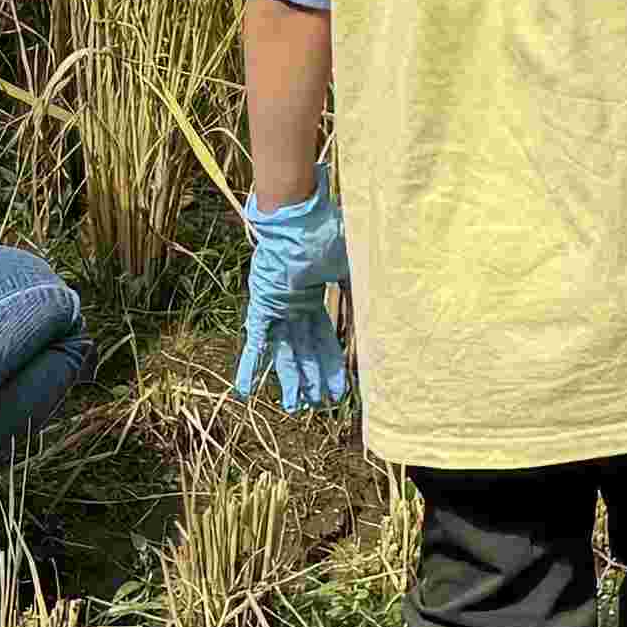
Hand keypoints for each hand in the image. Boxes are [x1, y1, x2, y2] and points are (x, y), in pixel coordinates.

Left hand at [235, 187, 353, 414]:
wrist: (298, 220)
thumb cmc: (324, 234)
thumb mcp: (348, 265)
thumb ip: (357, 288)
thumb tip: (382, 304)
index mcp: (312, 299)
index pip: (324, 341)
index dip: (331, 367)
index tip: (340, 390)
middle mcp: (294, 309)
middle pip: (305, 353)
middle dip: (311, 380)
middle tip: (315, 405)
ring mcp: (277, 310)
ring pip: (285, 354)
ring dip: (288, 381)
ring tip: (292, 406)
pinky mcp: (262, 308)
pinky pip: (257, 343)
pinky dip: (250, 366)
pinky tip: (244, 389)